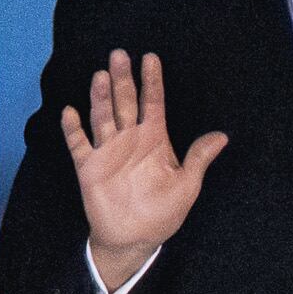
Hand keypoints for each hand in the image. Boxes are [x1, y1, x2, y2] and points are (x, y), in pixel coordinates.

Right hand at [59, 50, 227, 293]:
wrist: (134, 238)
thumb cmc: (162, 213)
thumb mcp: (187, 186)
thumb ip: (198, 158)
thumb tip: (222, 136)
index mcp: (154, 139)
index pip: (152, 102)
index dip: (152, 81)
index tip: (150, 58)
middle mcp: (129, 139)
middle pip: (124, 102)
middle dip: (122, 79)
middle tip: (119, 55)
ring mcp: (108, 151)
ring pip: (103, 117)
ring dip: (100, 97)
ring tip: (101, 76)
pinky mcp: (89, 167)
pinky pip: (79, 144)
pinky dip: (74, 129)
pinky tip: (70, 112)